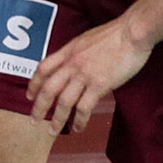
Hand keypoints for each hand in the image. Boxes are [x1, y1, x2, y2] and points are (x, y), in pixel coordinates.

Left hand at [27, 17, 150, 134]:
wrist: (132, 31)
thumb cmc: (115, 34)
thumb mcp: (87, 39)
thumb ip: (77, 52)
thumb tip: (73, 62)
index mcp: (68, 51)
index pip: (43, 68)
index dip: (34, 84)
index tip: (30, 95)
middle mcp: (72, 64)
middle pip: (49, 89)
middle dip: (39, 107)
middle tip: (34, 120)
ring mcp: (85, 75)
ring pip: (64, 102)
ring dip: (57, 119)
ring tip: (53, 131)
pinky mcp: (99, 85)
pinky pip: (84, 107)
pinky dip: (79, 120)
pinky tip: (78, 128)